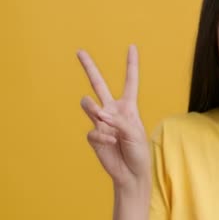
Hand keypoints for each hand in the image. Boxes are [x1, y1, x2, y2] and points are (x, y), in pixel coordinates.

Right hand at [77, 45, 149, 188]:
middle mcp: (113, 110)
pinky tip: (111, 143)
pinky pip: (93, 131)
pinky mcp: (94, 136)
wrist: (131, 173)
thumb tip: (99, 115)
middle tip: (80, 51)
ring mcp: (101, 122)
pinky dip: (102, 137)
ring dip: (92, 107)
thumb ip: (119, 121)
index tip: (132, 47)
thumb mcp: (135, 133)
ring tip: (99, 114)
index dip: (131, 65)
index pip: (130, 81)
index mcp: (128, 106)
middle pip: (99, 84)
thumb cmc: (138, 151)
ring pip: (89, 104)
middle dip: (89, 67)